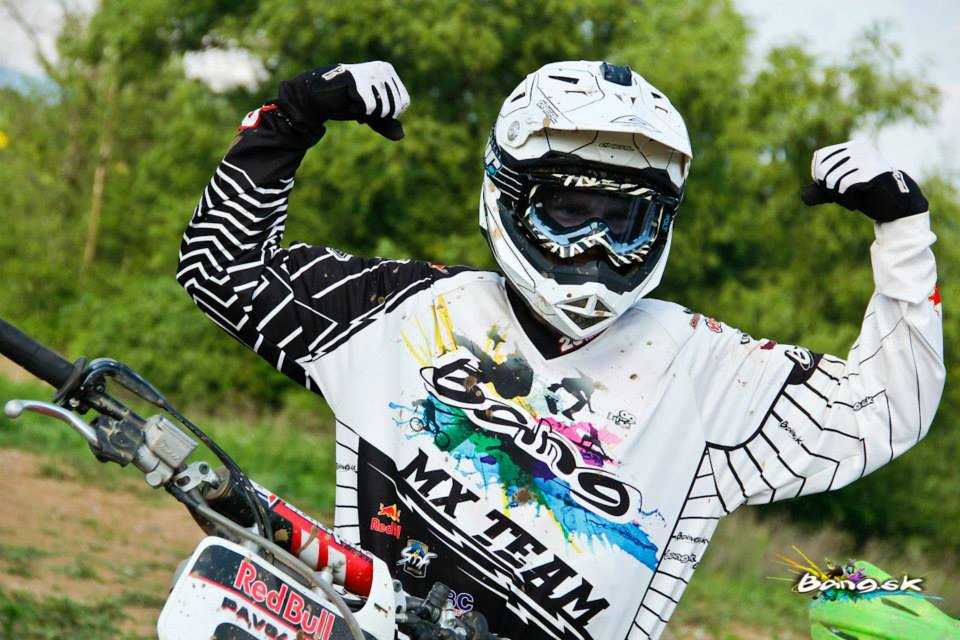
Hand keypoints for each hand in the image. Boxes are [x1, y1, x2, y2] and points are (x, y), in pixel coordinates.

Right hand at [280, 61, 410, 139]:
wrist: (319, 96)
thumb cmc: (347, 102)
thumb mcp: (372, 113)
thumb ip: (387, 123)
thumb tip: (400, 136)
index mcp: (388, 70)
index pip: (404, 101)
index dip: (391, 114)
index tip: (373, 109)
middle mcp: (380, 68)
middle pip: (396, 105)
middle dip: (380, 116)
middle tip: (363, 110)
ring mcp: (369, 72)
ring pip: (384, 107)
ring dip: (369, 115)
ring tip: (355, 105)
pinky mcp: (357, 79)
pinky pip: (369, 107)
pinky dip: (359, 112)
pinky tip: (348, 103)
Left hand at [799, 140, 927, 222]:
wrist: (898, 203)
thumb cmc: (870, 194)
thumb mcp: (843, 187)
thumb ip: (824, 188)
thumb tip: (803, 195)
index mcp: (851, 147)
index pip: (820, 159)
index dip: (821, 178)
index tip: (836, 188)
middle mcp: (858, 148)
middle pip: (823, 171)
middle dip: (830, 189)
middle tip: (847, 195)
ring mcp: (865, 159)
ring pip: (831, 181)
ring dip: (839, 197)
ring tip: (855, 198)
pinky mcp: (870, 172)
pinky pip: (843, 189)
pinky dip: (847, 201)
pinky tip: (859, 202)